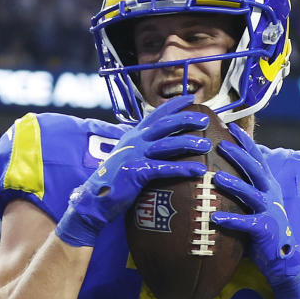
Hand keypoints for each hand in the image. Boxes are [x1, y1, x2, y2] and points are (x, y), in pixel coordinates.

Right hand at [55, 93, 212, 246]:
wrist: (93, 200)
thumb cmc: (113, 181)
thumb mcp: (125, 157)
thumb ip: (139, 147)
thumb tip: (155, 143)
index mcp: (132, 135)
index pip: (155, 114)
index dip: (173, 105)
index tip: (190, 98)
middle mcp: (133, 141)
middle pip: (164, 125)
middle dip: (185, 119)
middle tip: (204, 120)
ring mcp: (134, 155)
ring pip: (167, 144)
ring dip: (188, 143)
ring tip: (206, 145)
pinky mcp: (136, 172)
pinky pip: (164, 168)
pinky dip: (183, 168)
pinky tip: (198, 170)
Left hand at [209, 124, 299, 298]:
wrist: (282, 258)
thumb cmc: (263, 228)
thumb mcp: (256, 203)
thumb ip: (244, 186)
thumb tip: (222, 168)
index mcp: (268, 185)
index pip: (258, 158)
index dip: (246, 141)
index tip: (231, 126)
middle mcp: (271, 194)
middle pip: (255, 170)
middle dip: (239, 155)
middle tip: (221, 144)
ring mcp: (270, 211)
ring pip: (251, 193)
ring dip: (234, 184)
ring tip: (216, 177)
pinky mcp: (265, 230)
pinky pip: (246, 223)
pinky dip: (231, 219)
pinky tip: (215, 217)